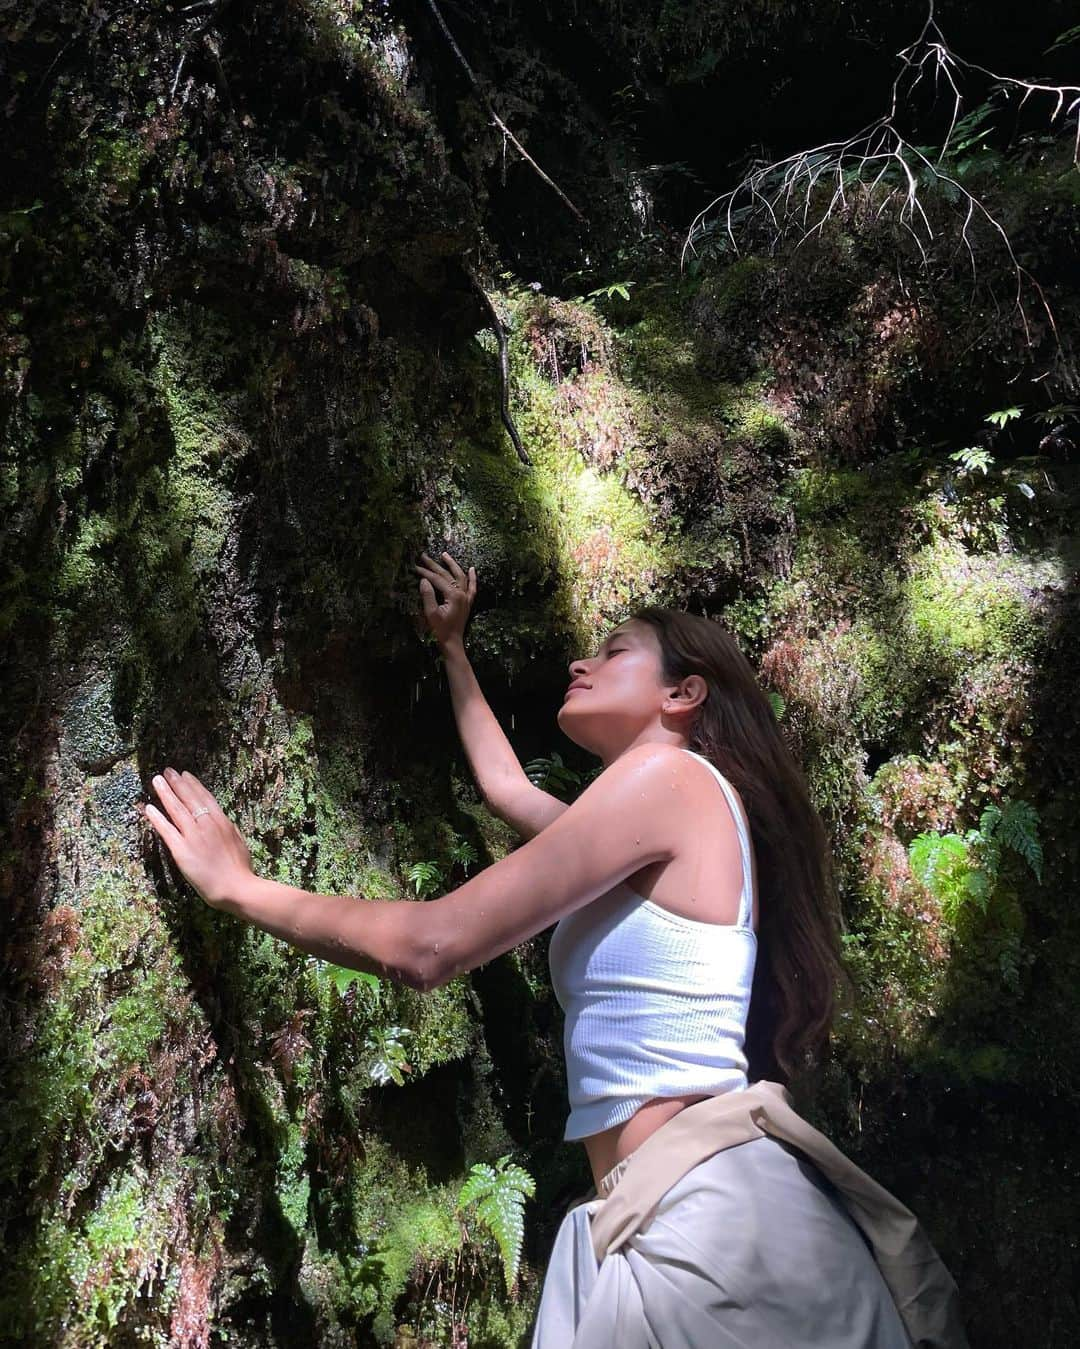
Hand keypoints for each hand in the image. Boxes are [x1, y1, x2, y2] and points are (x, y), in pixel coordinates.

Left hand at [139, 767, 255, 909]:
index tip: (184, 774)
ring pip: (176, 810)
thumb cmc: (240, 868)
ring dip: (166, 794)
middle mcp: (206, 824)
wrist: (236, 887)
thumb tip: (221, 819)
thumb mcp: (237, 841)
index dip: (193, 785)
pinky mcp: (182, 851)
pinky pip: (167, 831)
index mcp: (222, 821)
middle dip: (177, 783)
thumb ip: (227, 828)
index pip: (204, 797)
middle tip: (167, 771)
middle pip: (189, 799)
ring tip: (157, 781)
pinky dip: (157, 818)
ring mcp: (193, 837)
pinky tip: (149, 808)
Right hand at [412, 549, 475, 647]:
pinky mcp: (467, 602)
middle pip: (448, 575)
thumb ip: (428, 596)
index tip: (415, 566)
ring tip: (444, 554)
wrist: (452, 642)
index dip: (425, 573)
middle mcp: (462, 593)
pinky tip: (472, 569)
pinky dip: (472, 578)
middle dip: (435, 565)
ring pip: (461, 576)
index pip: (437, 580)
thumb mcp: (431, 614)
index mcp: (454, 596)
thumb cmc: (440, 630)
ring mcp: (466, 597)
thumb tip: (424, 580)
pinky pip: (472, 587)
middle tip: (424, 556)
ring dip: (453, 565)